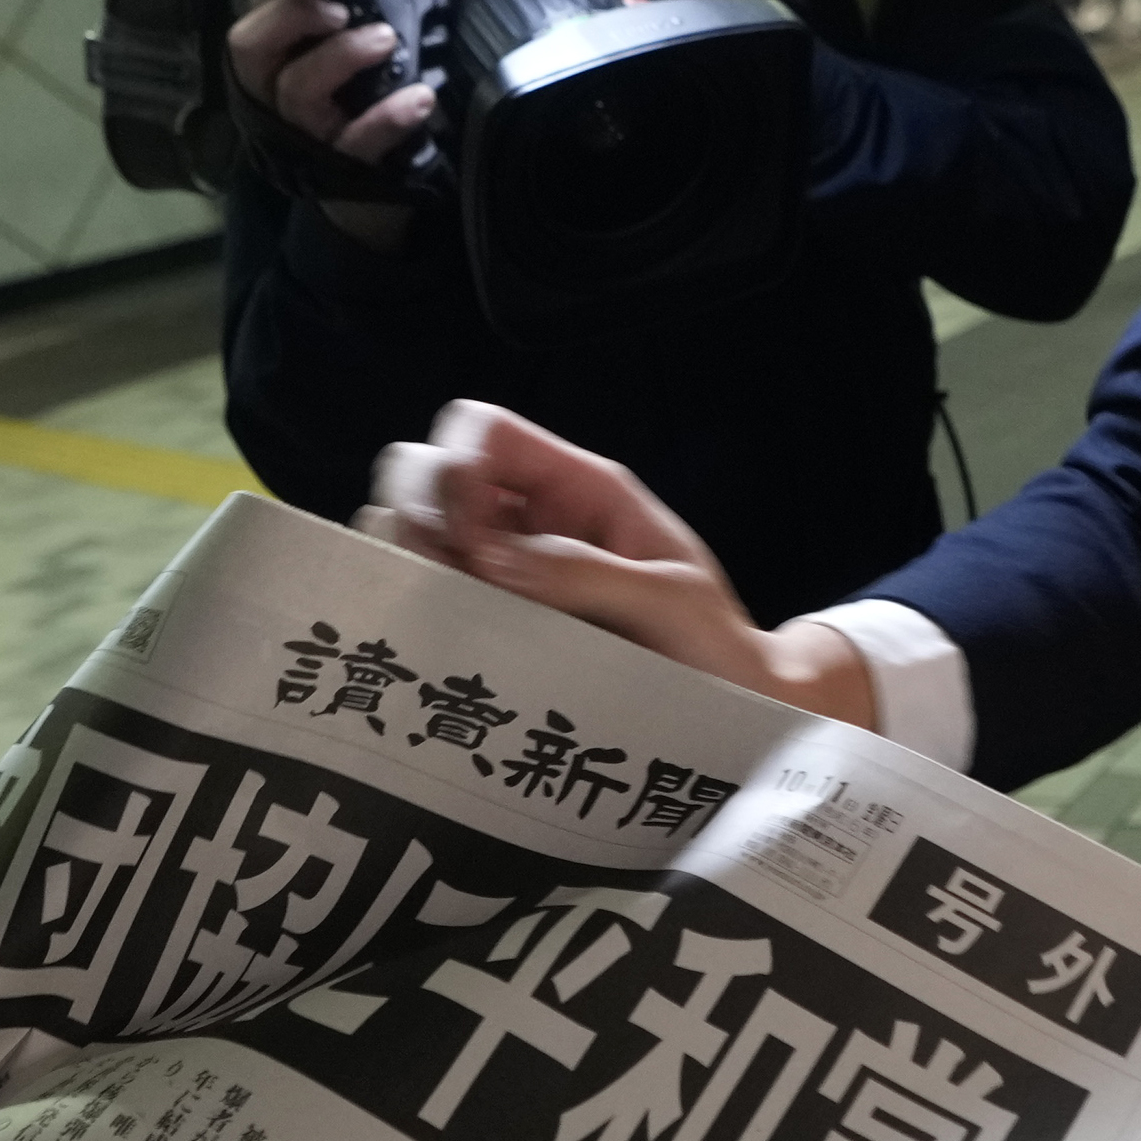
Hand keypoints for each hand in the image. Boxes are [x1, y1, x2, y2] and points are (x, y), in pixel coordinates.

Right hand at [227, 0, 434, 165]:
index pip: (256, 10)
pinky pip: (355, 142)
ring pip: (298, 91)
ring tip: (386, 38)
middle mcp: (271, 99)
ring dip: (342, 56)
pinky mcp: (338, 171)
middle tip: (340, 10)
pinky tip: (419, 98)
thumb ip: (338, 25)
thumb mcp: (338, 64)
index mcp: (268, 65)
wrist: (368, 200)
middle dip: (293, 14)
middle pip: (250, 48)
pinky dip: (387, 118)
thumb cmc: (351, 114)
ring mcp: (301, 136)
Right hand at [360, 401, 879, 721]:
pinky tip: (433, 645)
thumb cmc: (717, 644)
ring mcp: (503, 571)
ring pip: (411, 534)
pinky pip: (425, 596)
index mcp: (578, 489)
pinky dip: (409, 610)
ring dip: (409, 567)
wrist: (731, 708)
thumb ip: (587, 572)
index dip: (457, 469)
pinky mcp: (491, 622)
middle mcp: (529, 519)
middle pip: (426, 473)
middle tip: (450, 583)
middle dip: (418, 517)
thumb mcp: (672, 599)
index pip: (484, 431)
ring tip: (443, 618)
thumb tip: (493, 559)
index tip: (474, 539)